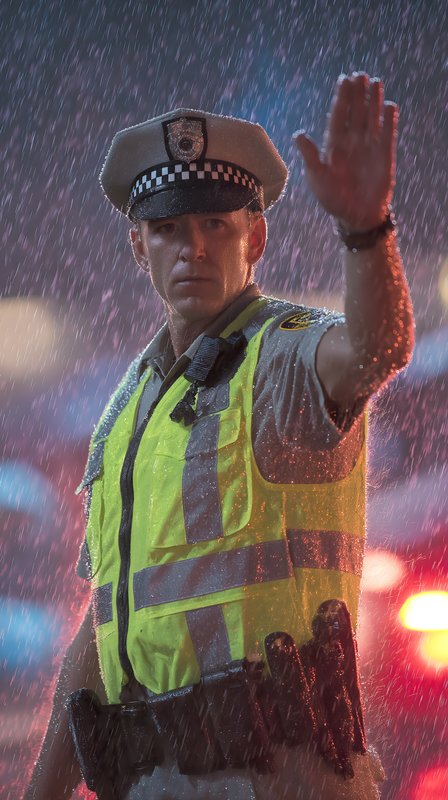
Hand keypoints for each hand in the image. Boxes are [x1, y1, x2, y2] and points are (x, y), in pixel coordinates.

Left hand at [294, 72, 397, 230]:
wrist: (356, 216)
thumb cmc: (333, 199)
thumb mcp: (318, 178)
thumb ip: (310, 156)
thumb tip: (298, 134)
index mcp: (334, 145)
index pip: (338, 116)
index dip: (342, 98)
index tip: (344, 80)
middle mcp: (352, 142)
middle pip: (355, 112)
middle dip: (357, 94)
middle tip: (360, 75)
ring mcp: (369, 146)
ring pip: (371, 118)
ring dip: (373, 101)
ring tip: (375, 82)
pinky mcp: (384, 155)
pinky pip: (387, 133)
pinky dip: (389, 120)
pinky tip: (389, 106)